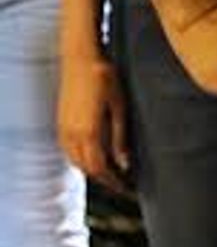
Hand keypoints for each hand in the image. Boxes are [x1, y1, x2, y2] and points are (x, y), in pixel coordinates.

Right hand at [59, 55, 130, 190]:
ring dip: (91, 169)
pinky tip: (92, 154)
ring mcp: (63, 129)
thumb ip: (120, 136)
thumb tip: (125, 163)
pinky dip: (80, 158)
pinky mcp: (60, 122)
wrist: (80, 57)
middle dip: (103, 178)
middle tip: (120, 183)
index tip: (125, 188)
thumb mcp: (119, 106)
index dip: (113, 182)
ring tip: (109, 171)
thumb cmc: (103, 77)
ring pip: (75, 161)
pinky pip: (68, 150)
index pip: (100, 169)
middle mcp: (72, 135)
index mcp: (88, 132)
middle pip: (86, 168)